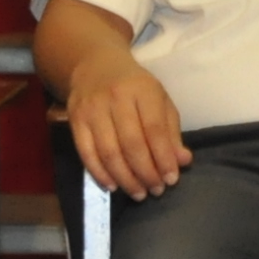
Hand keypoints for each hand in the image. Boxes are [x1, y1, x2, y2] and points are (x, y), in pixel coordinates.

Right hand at [64, 57, 192, 200]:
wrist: (95, 65)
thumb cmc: (134, 86)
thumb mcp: (159, 100)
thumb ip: (171, 131)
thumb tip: (183, 161)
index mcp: (143, 90)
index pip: (155, 129)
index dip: (164, 158)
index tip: (171, 179)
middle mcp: (116, 97)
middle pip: (131, 144)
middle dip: (145, 173)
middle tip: (155, 191)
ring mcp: (92, 109)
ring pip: (108, 152)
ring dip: (124, 178)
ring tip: (138, 193)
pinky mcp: (75, 120)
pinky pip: (86, 152)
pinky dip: (99, 173)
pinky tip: (112, 186)